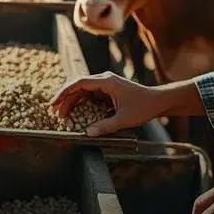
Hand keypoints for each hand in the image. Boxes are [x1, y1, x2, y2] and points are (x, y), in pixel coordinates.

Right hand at [49, 71, 198, 135]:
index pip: (79, 83)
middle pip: (79, 86)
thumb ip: (105, 126)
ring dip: (73, 101)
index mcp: (107, 81)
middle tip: (55, 112)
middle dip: (66, 98)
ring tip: (63, 114)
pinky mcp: (110, 90)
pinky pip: (91, 94)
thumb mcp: (123, 119)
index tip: (54, 103)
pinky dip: (82, 102)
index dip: (64, 92)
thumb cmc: (143, 107)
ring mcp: (107, 84)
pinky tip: (77, 112)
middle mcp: (105, 80)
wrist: (159, 101)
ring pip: (84, 90)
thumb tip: (87, 134)